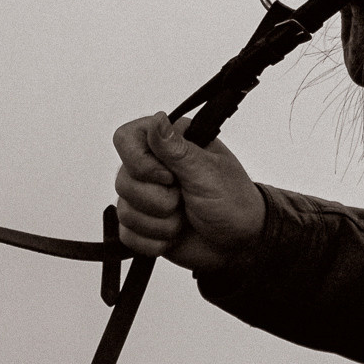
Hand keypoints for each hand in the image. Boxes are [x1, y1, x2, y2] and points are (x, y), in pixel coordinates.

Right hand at [110, 113, 266, 269]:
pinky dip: (154, 241)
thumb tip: (157, 119)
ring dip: (160, 223)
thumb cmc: (233, 201)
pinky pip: (128, 235)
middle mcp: (152, 167)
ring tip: (184, 219)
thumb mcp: (207, 172)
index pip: (126, 139)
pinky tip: (175, 236)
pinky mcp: (143, 225)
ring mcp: (145, 197)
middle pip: (122, 180)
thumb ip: (177, 149)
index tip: (168, 177)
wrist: (240, 244)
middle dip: (157, 200)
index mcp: (169, 144)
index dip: (139, 162)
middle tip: (185, 200)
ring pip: (125, 211)